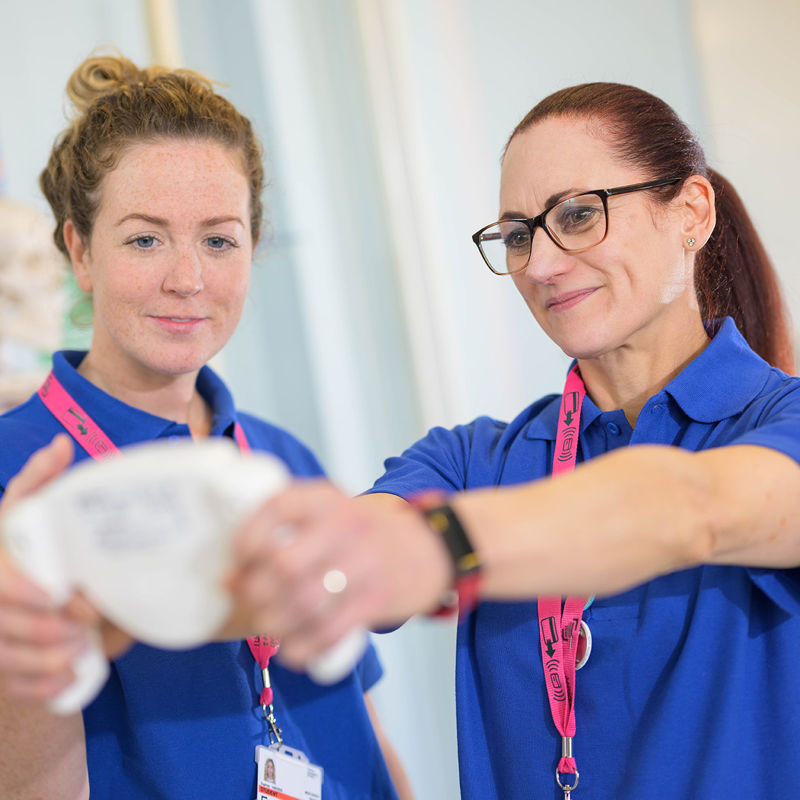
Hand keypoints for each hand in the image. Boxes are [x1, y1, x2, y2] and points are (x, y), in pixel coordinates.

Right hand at [0, 435, 129, 699]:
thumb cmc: (36, 544)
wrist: (33, 592)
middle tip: (81, 629)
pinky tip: (68, 680)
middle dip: (42, 630)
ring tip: (77, 653)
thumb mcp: (34, 509)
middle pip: (2, 625)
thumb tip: (61, 445)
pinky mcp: (4, 664)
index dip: (20, 590)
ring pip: (6, 659)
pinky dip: (41, 687)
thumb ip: (41, 481)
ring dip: (44, 662)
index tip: (55, 593)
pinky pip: (14, 685)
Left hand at [229, 480, 451, 669]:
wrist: (429, 546)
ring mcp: (364, 563)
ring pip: (304, 603)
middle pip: (284, 565)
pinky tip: (293, 649)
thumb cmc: (362, 533)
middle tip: (248, 600)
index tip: (237, 561)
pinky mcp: (377, 599)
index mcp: (327, 498)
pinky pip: (329, 631)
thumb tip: (229, 577)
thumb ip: (285, 532)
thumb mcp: (329, 512)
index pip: (275, 509)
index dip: (247, 539)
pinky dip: (302, 648)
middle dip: (256, 591)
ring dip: (274, 624)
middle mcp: (346, 525)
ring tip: (266, 626)